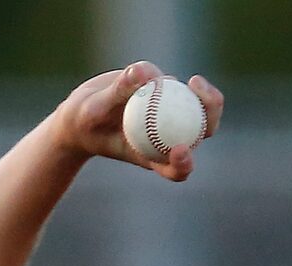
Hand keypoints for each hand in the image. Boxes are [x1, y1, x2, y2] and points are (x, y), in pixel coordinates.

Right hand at [55, 64, 223, 182]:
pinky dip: (174, 79)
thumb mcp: (93, 110)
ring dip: (202, 93)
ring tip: (193, 82)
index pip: (175, 169)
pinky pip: (180, 86)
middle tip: (198, 90)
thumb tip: (143, 72)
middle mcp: (167, 138)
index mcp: (151, 157)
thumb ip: (118, 93)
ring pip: (198, 106)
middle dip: (211, 112)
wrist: (80, 113)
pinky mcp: (166, 94)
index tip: (179, 149)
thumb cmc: (83, 122)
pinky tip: (160, 71)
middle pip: (203, 130)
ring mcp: (170, 116)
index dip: (184, 163)